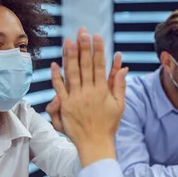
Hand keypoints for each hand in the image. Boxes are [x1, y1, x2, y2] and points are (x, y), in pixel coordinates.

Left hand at [50, 29, 128, 166]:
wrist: (95, 144)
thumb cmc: (108, 125)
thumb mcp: (119, 105)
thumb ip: (119, 84)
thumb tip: (123, 67)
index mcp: (102, 91)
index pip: (99, 66)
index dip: (98, 50)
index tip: (96, 36)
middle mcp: (88, 93)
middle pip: (85, 66)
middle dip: (84, 47)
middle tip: (82, 32)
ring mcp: (75, 99)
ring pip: (72, 74)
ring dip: (70, 57)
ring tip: (69, 41)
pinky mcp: (65, 106)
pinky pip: (59, 89)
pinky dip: (56, 77)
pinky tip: (54, 64)